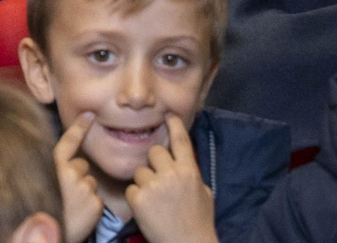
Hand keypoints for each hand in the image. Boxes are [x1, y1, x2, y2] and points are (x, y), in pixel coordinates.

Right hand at [55, 112, 104, 242]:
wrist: (50, 238)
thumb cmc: (43, 212)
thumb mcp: (42, 186)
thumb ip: (54, 173)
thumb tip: (71, 165)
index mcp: (52, 168)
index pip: (67, 143)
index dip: (79, 128)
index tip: (90, 115)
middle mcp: (68, 174)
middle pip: (81, 165)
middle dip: (77, 176)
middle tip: (66, 196)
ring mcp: (84, 188)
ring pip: (90, 182)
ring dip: (85, 192)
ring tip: (72, 207)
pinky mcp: (95, 204)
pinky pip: (97, 199)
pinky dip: (91, 207)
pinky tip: (80, 215)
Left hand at [125, 115, 217, 242]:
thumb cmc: (199, 222)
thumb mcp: (204, 194)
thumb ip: (191, 175)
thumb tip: (182, 162)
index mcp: (190, 171)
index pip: (180, 141)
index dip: (174, 125)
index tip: (168, 115)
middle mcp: (172, 174)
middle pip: (154, 152)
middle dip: (154, 163)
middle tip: (159, 180)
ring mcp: (154, 185)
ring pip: (140, 171)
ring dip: (144, 182)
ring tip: (155, 201)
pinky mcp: (139, 198)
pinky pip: (132, 189)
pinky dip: (137, 199)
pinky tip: (148, 210)